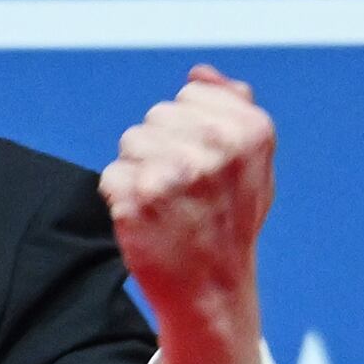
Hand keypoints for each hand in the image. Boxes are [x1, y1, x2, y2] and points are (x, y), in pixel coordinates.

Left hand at [97, 65, 273, 363]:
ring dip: (140, 171)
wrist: (211, 291)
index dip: (191, 129)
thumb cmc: (230, 221)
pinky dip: (120, 198)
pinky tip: (147, 222)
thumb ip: (232, 109)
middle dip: (163, 148)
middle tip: (185, 192)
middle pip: (156, 116)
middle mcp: (213, 148)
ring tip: (167, 206)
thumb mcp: (253, 163)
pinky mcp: (135, 200)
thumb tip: (199, 72)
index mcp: (249, 131)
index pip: (190, 94)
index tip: (207, 165)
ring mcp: (173, 174)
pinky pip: (111, 175)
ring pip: (131, 143)